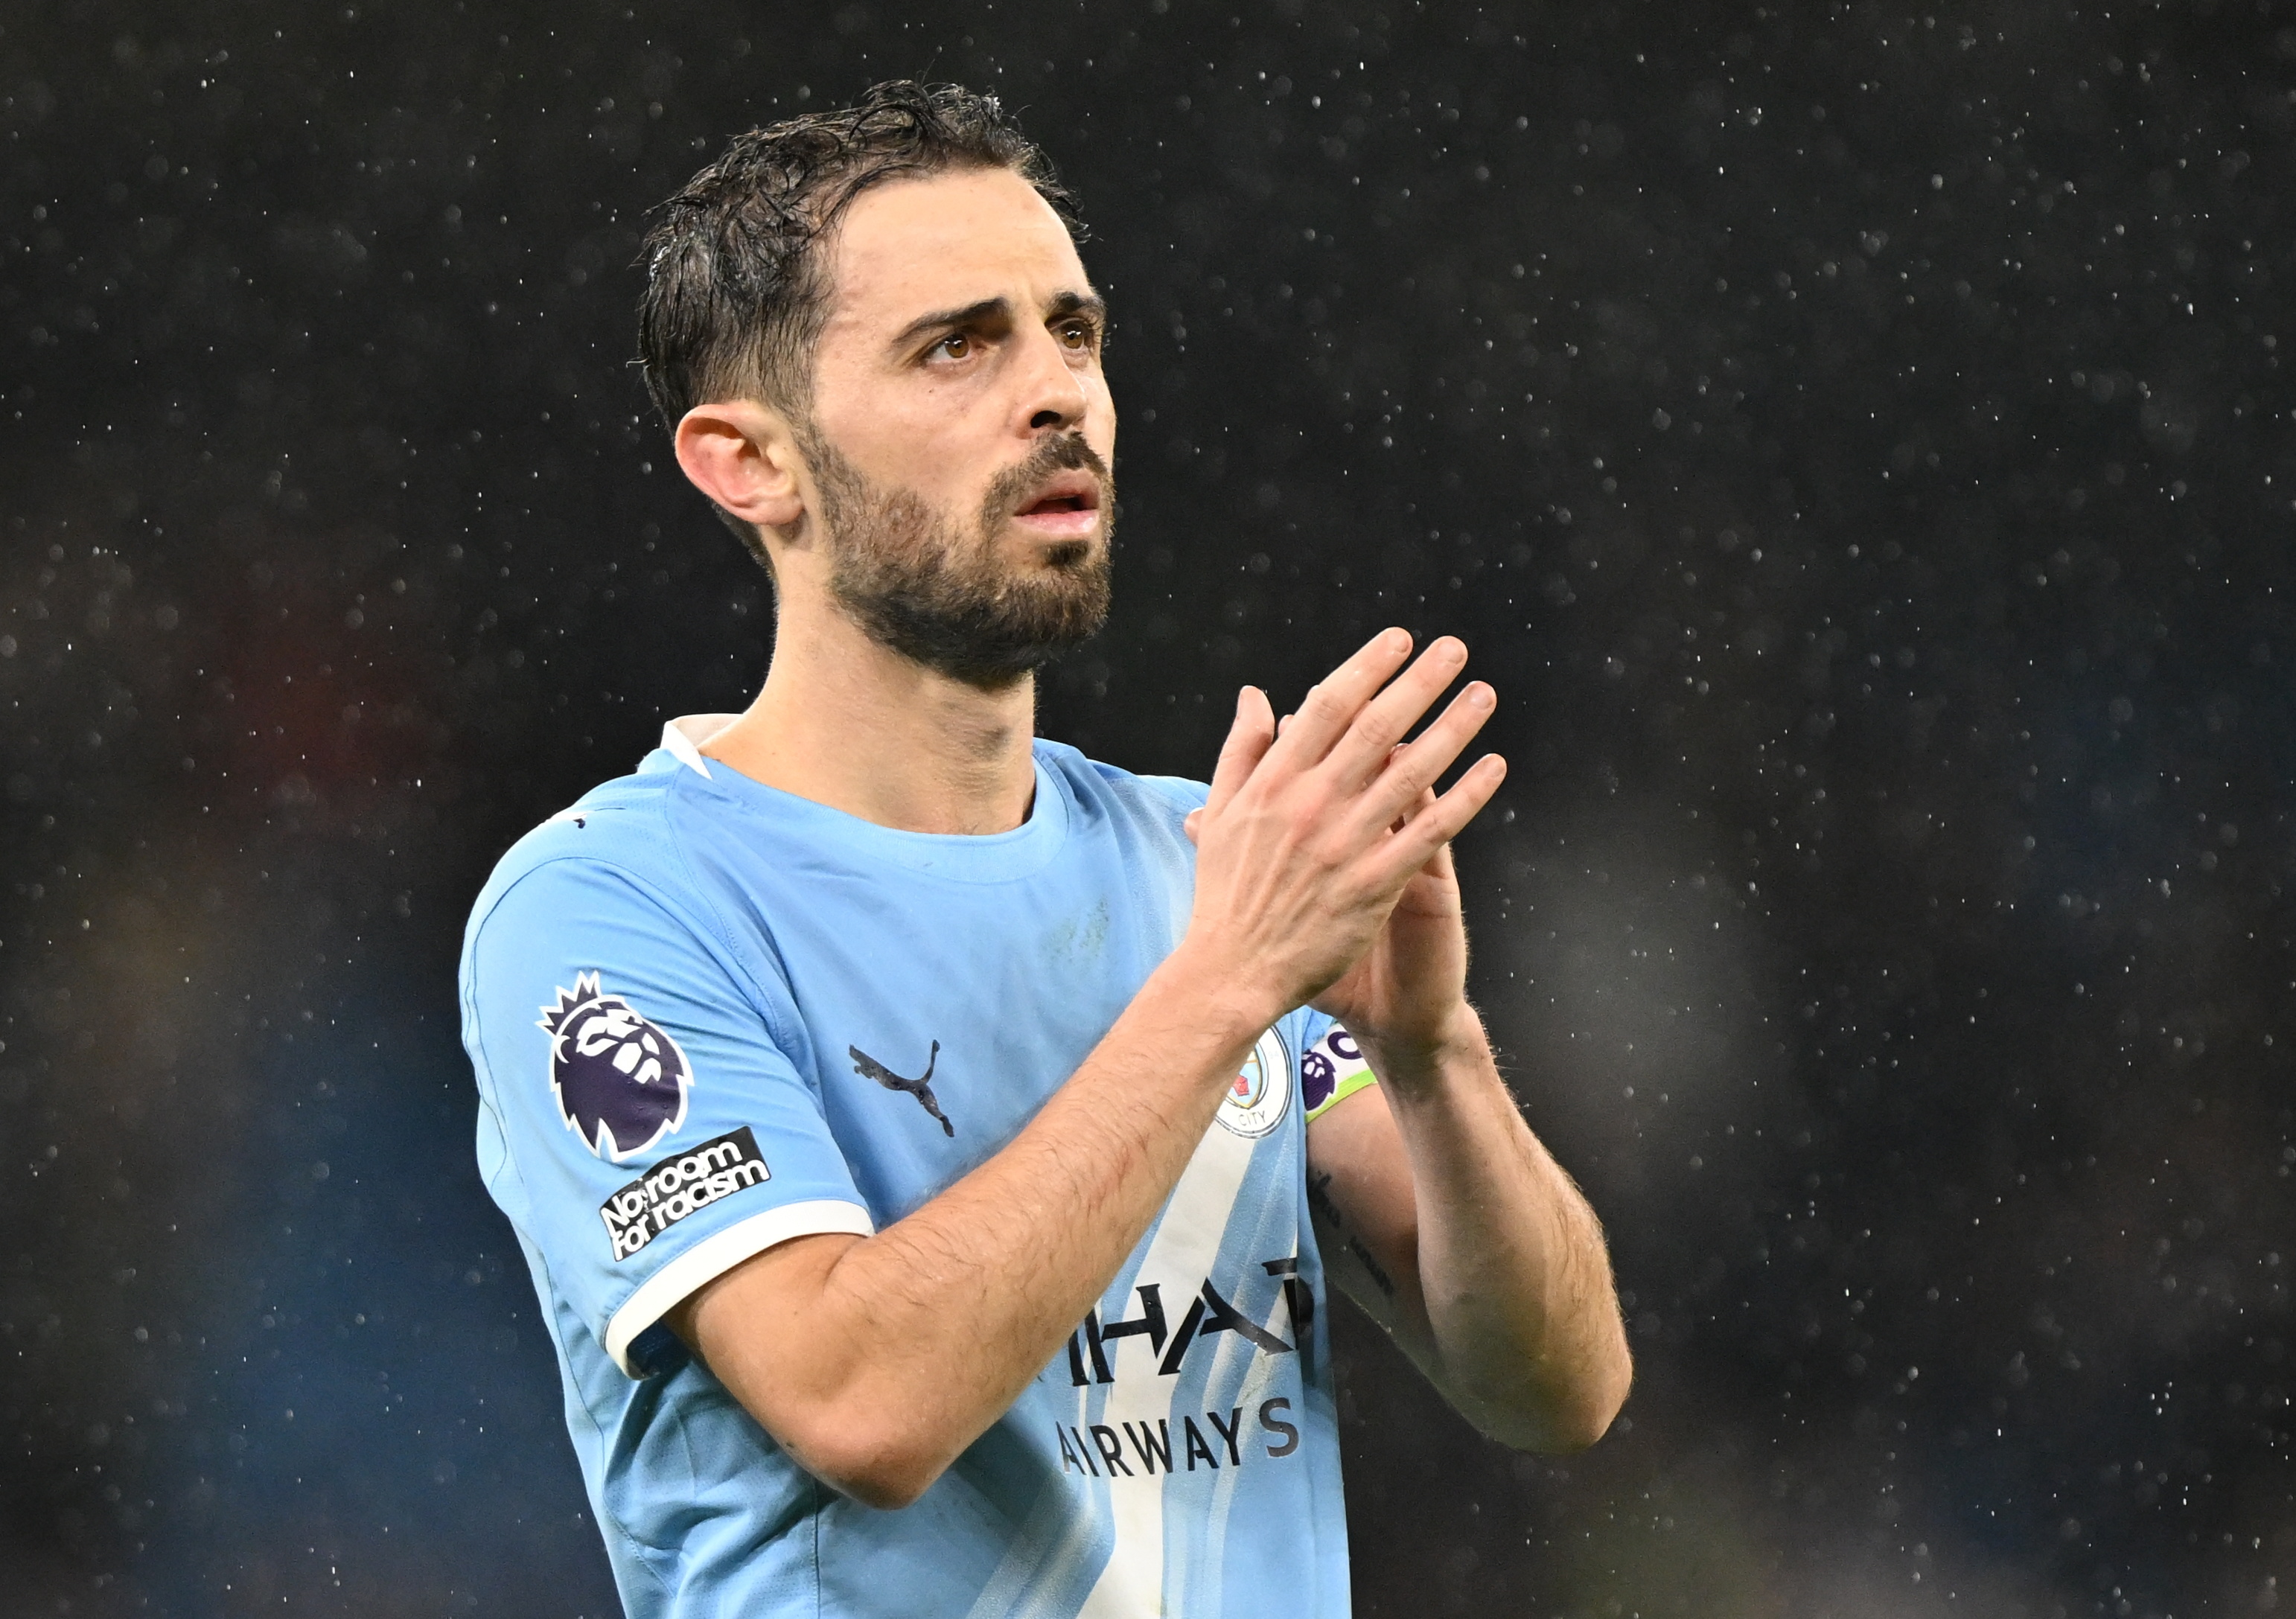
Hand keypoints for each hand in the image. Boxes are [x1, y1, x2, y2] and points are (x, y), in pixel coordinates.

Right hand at [1177, 629, 1505, 1030]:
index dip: (1367, 668)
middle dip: (1419, 683)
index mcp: (1275, 782)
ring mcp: (1345, 844)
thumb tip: (1255, 695)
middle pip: (1376, 728)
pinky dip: (1465, 796)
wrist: (1234, 970)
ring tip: (1482, 695)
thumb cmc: (1226, 893)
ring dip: (1452, 728)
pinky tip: (1493, 769)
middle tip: (1453, 650)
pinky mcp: (1374, 884)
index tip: (1398, 641)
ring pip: (1412, 772)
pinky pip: (1430, 831)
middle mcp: (1312, 804)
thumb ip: (1241, 750)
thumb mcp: (1221, 812)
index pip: (1328, 707)